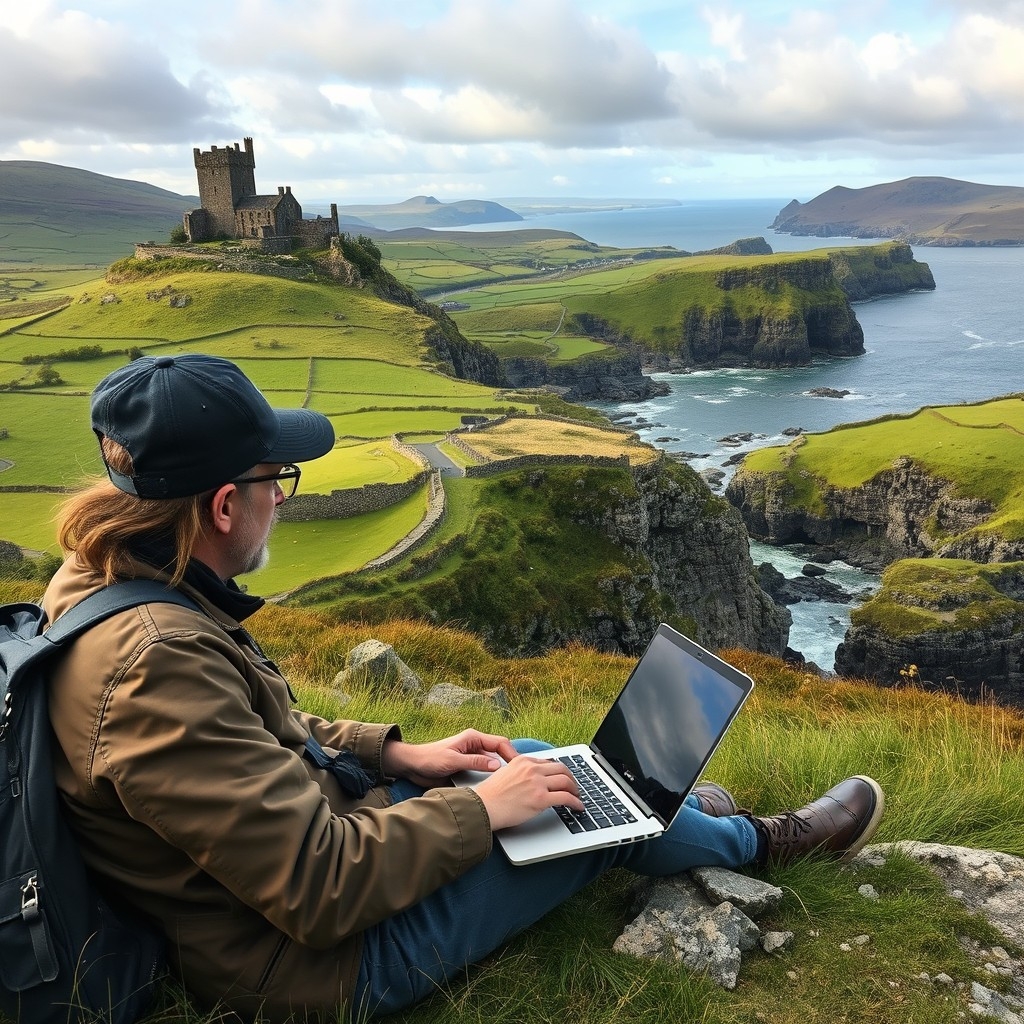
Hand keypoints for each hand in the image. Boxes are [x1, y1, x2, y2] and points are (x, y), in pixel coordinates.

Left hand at [381, 729, 518, 787]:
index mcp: (473, 738)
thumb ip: (474, 762)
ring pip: (493, 764)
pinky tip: (495, 788)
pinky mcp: (468, 767)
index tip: (520, 767)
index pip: (500, 743)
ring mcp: (472, 757)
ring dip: (500, 773)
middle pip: (499, 753)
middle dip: (510, 764)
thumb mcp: (453, 760)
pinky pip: (484, 772)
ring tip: (510, 785)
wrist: (413, 766)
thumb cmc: (430, 758)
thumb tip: (497, 766)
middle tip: (520, 778)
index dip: (512, 754)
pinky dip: (491, 778)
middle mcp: (475, 746)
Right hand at [474, 757, 582, 830]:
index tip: (563, 778)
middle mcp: (532, 769)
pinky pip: (565, 798)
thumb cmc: (490, 796)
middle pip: (561, 769)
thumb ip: (520, 773)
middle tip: (574, 787)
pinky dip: (576, 802)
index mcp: (523, 761)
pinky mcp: (541, 799)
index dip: (559, 772)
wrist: (483, 807)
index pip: (548, 763)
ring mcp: (537, 783)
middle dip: (571, 778)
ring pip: (566, 781)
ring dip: (575, 790)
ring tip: (577, 797)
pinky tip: (578, 807)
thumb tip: (533, 780)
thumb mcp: (505, 774)